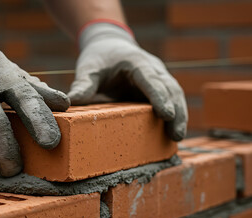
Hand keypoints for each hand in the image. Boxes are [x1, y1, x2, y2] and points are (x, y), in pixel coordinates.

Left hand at [68, 23, 187, 140]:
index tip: (166, 115)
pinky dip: (175, 115)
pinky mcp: (158, 88)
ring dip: (180, 115)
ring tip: (177, 138)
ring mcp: (159, 77)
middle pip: (170, 88)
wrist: (109, 46)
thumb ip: (82, 85)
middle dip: (176, 111)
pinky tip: (172, 134)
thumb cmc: (99, 58)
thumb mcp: (88, 69)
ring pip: (175, 95)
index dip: (159, 97)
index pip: (151, 79)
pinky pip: (171, 100)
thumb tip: (70, 103)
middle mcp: (153, 68)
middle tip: (176, 135)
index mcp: (136, 62)